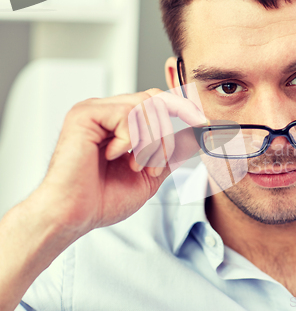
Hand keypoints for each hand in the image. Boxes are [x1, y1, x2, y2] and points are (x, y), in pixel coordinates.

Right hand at [39, 88, 204, 236]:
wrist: (74, 215)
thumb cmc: (103, 199)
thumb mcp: (149, 176)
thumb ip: (169, 155)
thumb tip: (193, 138)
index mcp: (121, 124)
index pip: (157, 102)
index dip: (182, 109)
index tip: (202, 123)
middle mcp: (108, 113)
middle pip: (155, 99)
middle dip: (169, 130)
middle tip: (162, 159)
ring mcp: (96, 111)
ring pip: (146, 106)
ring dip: (152, 141)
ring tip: (137, 165)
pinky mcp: (85, 114)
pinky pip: (128, 113)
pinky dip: (131, 140)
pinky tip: (115, 157)